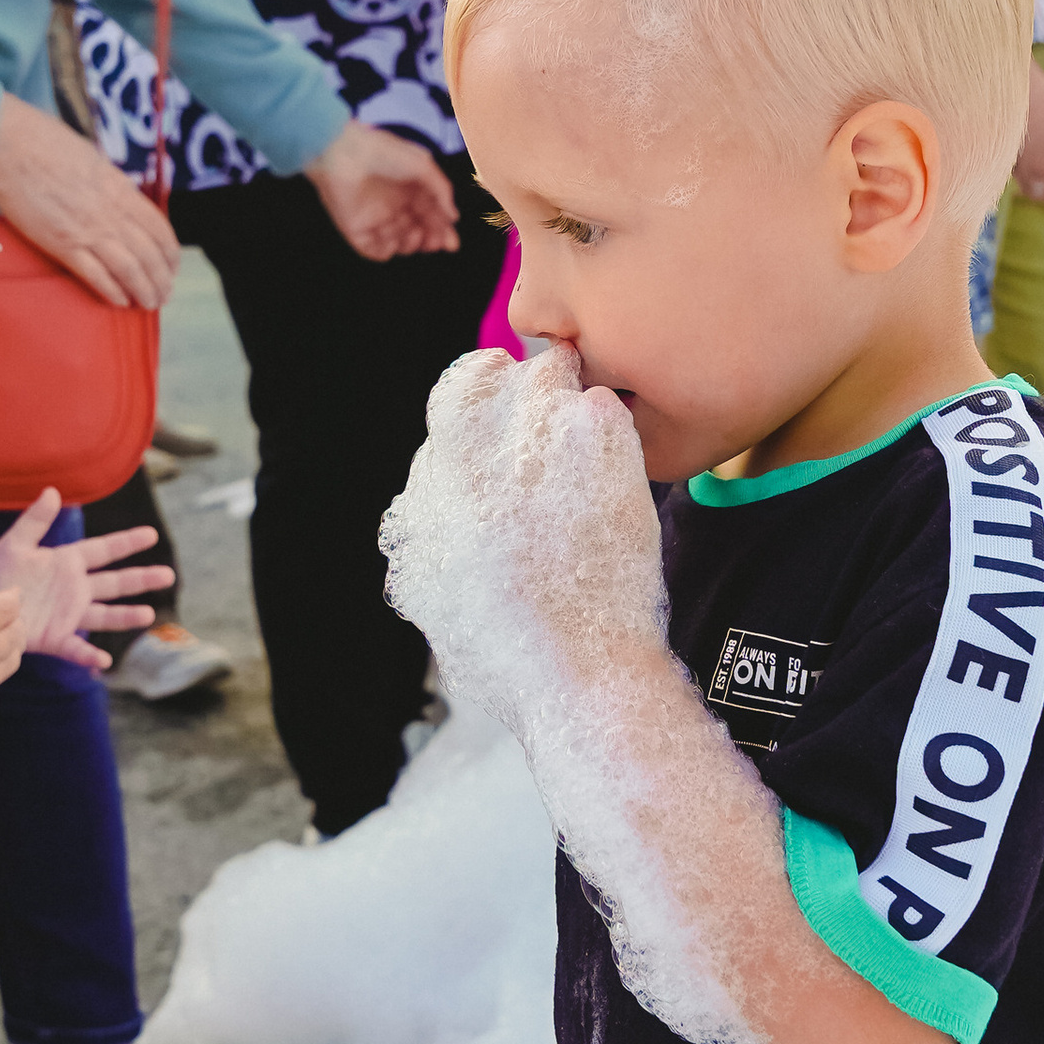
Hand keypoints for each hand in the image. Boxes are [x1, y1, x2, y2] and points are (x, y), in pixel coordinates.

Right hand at [0, 95, 177, 308]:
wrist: (14, 148)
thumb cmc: (49, 146)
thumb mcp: (95, 162)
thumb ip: (111, 186)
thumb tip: (122, 199)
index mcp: (121, 191)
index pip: (159, 228)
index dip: (170, 253)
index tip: (172, 267)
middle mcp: (111, 213)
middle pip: (149, 254)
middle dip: (161, 279)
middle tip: (164, 294)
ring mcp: (88, 230)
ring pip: (129, 269)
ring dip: (143, 290)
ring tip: (149, 303)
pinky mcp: (62, 245)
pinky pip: (95, 275)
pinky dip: (111, 291)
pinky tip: (120, 302)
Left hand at [0, 489, 171, 667]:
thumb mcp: (13, 544)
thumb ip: (34, 520)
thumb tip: (53, 491)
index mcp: (67, 563)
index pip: (103, 550)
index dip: (126, 542)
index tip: (150, 535)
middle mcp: (74, 589)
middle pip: (114, 583)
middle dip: (141, 578)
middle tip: (168, 574)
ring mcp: (68, 615)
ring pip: (104, 615)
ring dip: (126, 616)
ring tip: (149, 615)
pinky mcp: (55, 638)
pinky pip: (76, 648)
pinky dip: (89, 656)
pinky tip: (104, 661)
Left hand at [306, 120, 459, 259]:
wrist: (344, 153)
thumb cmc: (384, 153)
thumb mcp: (423, 165)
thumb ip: (442, 191)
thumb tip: (453, 216)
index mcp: (409, 189)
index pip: (431, 215)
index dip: (443, 231)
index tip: (452, 243)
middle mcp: (394, 205)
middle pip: (418, 231)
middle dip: (430, 240)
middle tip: (436, 243)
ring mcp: (375, 218)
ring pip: (399, 243)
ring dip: (411, 245)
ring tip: (415, 234)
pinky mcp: (357, 229)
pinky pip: (375, 250)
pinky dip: (387, 250)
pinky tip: (394, 239)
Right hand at [380, 345, 663, 726]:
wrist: (577, 669)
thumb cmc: (511, 655)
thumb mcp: (431, 597)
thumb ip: (425, 535)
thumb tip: (425, 512)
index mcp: (429, 485)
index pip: (449, 406)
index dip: (483, 418)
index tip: (505, 437)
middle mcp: (468, 445)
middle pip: (492, 375)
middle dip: (519, 393)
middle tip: (552, 431)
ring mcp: (532, 432)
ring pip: (551, 374)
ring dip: (570, 404)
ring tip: (589, 454)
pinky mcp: (593, 434)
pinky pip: (605, 404)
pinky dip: (615, 434)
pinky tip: (619, 476)